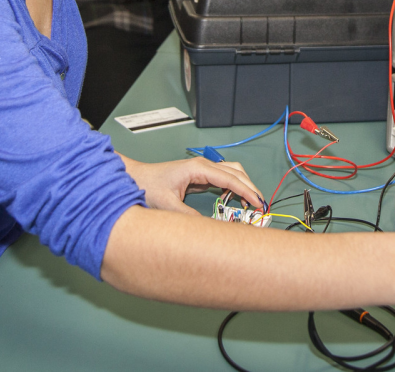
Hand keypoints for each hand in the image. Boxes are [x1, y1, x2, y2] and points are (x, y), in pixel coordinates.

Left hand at [118, 154, 264, 214]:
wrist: (136, 177)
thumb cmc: (148, 185)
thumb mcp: (168, 205)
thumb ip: (189, 217)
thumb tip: (210, 228)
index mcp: (198, 168)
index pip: (230, 178)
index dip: (246, 191)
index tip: (257, 203)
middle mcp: (204, 166)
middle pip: (237, 173)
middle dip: (250, 188)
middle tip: (259, 206)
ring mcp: (203, 170)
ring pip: (232, 174)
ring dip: (243, 187)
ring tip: (249, 205)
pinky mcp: (201, 176)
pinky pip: (224, 180)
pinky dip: (234, 189)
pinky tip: (233, 202)